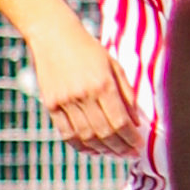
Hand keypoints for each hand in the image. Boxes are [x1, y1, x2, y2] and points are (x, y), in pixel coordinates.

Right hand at [30, 16, 143, 158]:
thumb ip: (127, 95)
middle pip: (104, 133)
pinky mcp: (51, 105)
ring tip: (114, 153)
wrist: (54, 35)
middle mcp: (83, 95)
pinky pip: (67, 134)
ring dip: (103, 150)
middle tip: (129, 154)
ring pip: (86, 137)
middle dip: (120, 148)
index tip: (138, 146)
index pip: (120, 122)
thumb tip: (136, 124)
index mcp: (102, 84)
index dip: (131, 139)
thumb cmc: (89, 50)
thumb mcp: (114, 66)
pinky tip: (93, 149)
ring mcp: (65, 101)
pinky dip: (81, 145)